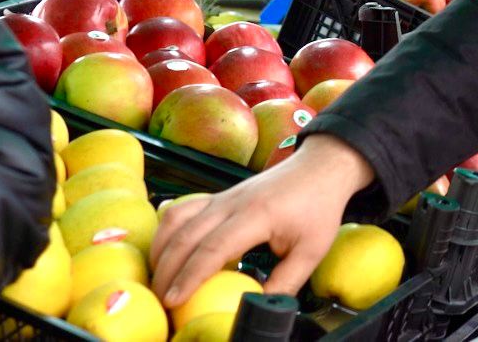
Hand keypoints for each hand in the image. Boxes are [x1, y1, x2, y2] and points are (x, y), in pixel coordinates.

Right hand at [149, 134, 375, 306]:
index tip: (174, 300)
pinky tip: (164, 252)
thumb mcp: (311, 251)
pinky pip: (181, 210)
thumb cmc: (318, 208)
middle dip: (166, 272)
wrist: (320, 169)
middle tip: (160, 301)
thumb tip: (260, 308)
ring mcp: (221, 198)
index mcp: (255, 216)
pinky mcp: (217, 197)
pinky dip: (166, 232)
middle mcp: (231, 204)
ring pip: (176, 220)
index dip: (190, 277)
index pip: (212, 248)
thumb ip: (285, 282)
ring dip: (160, 251)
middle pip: (185, 237)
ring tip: (157, 280)